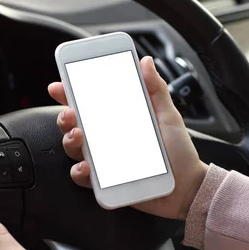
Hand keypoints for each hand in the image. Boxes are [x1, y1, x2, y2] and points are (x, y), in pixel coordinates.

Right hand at [48, 56, 207, 219]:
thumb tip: (146, 62)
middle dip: (64, 116)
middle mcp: (106, 140)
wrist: (188, 187)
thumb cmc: (178, 152)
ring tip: (78, 135)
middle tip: (71, 112)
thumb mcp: (168, 116)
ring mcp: (104, 162)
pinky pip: (84, 178)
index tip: (60, 85)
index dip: (71, 94)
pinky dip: (80, 172)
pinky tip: (87, 167)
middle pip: (74, 125)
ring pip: (74, 149)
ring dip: (69, 140)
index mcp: (117, 121)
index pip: (89, 104)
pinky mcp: (106, 184)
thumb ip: (156, 89)